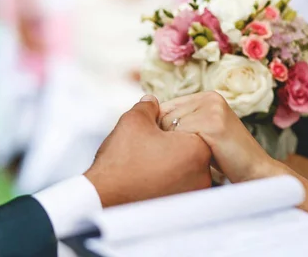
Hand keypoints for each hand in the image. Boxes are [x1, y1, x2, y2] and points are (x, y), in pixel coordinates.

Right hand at [85, 95, 211, 207]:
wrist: (104, 197)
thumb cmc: (121, 160)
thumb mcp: (134, 120)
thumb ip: (148, 106)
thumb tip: (152, 101)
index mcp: (197, 149)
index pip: (193, 127)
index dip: (171, 124)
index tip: (154, 130)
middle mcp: (203, 174)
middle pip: (191, 147)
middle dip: (172, 143)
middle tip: (149, 145)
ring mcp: (193, 193)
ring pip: (185, 167)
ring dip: (170, 161)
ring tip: (146, 161)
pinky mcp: (182, 206)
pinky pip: (179, 184)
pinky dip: (166, 178)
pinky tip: (147, 176)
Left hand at [159, 92, 286, 182]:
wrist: (256, 173)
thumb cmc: (226, 158)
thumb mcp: (203, 133)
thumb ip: (182, 121)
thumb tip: (145, 114)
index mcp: (207, 96)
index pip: (165, 108)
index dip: (160, 131)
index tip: (166, 148)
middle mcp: (210, 98)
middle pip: (164, 117)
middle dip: (166, 140)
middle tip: (182, 156)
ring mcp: (213, 109)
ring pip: (170, 128)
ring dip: (176, 148)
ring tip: (193, 158)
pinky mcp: (213, 124)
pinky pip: (180, 138)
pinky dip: (184, 153)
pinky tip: (200, 161)